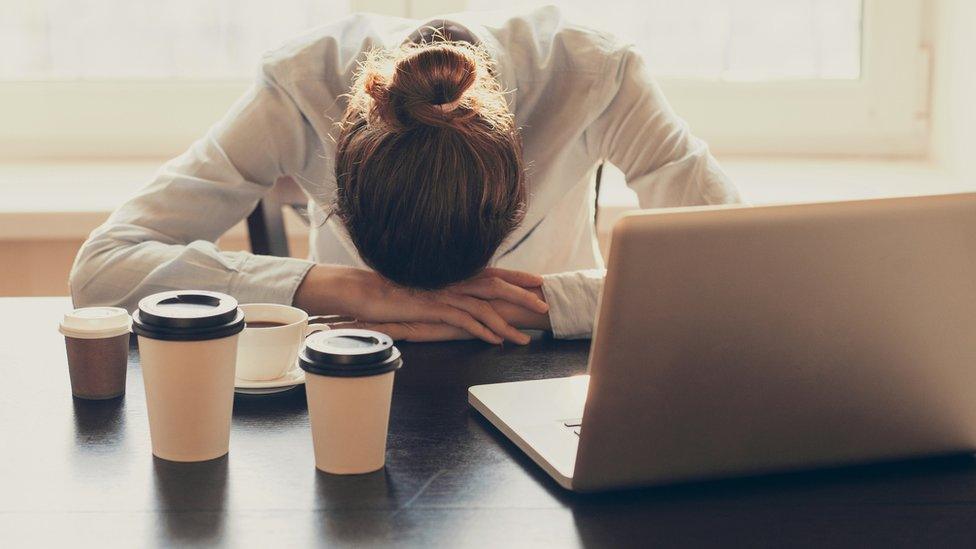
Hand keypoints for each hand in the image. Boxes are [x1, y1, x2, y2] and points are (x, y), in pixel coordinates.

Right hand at [321, 286, 549, 341]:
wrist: (364, 291)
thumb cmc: (393, 292)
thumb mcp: (425, 289)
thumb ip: (445, 291)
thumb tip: (462, 300)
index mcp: (453, 273)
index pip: (492, 272)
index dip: (516, 275)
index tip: (538, 281)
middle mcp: (452, 279)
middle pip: (496, 284)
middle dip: (523, 295)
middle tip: (544, 306)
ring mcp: (444, 293)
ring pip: (485, 306)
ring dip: (507, 323)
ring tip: (524, 338)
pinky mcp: (433, 307)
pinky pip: (464, 320)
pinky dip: (483, 331)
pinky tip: (495, 341)